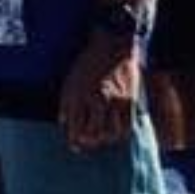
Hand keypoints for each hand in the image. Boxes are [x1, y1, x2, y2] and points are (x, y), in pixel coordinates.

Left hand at [61, 37, 142, 152]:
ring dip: (106, 139)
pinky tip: (116, 132)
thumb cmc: (87, 65)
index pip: (76, 126)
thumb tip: (64, 124)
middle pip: (94, 133)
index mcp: (79, 96)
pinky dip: (122, 133)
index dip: (75, 140)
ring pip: (112, 132)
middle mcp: (97, 101)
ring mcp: (115, 101)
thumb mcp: (70, 82)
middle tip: (87, 143)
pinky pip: (128, 124)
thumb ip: (66, 105)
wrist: (111, 47)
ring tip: (101, 138)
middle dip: (90, 142)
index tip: (74, 146)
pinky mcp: (130, 100)